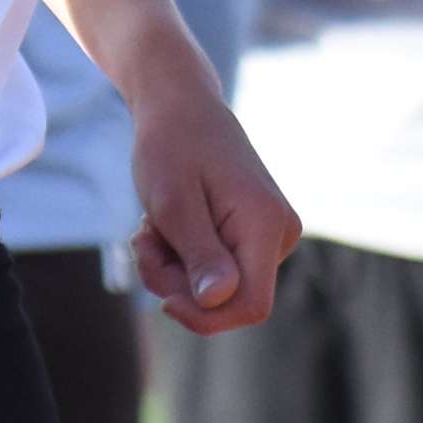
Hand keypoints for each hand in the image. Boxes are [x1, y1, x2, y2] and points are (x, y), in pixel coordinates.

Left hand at [127, 57, 299, 335]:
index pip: (251, 305)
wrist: (180, 105)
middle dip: (178, 282)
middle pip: (228, 298)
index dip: (205, 317)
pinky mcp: (254, 236)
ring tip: (152, 226)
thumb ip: (199, 254)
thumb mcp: (173, 203)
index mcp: (265, 223)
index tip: (162, 299)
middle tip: (143, 242)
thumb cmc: (171, 146)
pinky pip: (216, 271)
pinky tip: (165, 225)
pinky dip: (182, 257)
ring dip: (173, 267)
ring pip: (217, 287)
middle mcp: (279, 233)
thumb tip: (218, 301)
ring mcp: (269, 235)